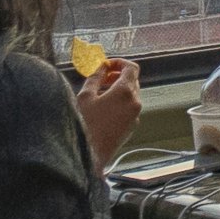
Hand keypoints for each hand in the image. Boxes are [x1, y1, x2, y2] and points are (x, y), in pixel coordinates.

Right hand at [73, 57, 140, 173]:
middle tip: (101, 78)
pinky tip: (102, 108)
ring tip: (98, 94)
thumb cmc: (85, 125)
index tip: (107, 65)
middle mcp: (135, 103)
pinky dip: (119, 102)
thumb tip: (102, 66)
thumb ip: (96, 77)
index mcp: (126, 92)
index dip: (119, 62)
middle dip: (117, 76)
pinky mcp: (131, 127)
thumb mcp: (85, 96)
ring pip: (130, 95)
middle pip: (132, 81)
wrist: (90, 155)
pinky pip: (128, 108)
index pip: (132, 68)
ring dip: (117, 90)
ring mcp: (135, 116)